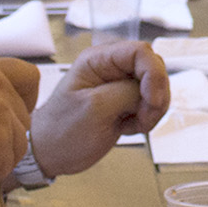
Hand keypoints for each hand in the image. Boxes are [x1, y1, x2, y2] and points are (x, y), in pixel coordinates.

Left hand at [32, 40, 170, 174]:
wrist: (51, 154)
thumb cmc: (61, 132)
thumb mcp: (95, 109)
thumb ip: (127, 92)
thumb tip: (151, 89)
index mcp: (97, 60)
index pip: (141, 52)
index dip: (153, 74)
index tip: (151, 101)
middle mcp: (110, 68)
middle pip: (153, 68)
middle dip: (155, 95)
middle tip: (143, 117)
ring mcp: (119, 85)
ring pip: (156, 86)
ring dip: (153, 109)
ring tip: (133, 125)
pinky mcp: (125, 102)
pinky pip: (151, 103)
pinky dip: (148, 118)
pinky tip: (128, 127)